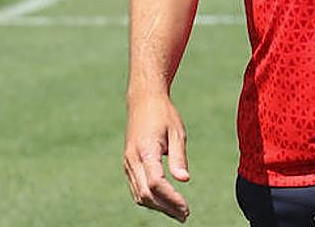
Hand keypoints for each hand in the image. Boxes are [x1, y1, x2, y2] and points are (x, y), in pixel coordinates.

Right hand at [124, 93, 191, 220]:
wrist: (143, 100)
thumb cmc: (163, 114)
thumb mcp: (177, 132)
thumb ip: (179, 157)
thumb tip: (184, 180)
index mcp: (145, 150)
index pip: (156, 184)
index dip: (171, 199)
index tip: (186, 207)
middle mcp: (132, 159)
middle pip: (146, 194)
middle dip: (165, 208)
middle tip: (185, 215)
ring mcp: (128, 163)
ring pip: (139, 195)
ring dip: (158, 206)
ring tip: (178, 212)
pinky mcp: (128, 164)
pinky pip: (136, 188)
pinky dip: (150, 199)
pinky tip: (165, 201)